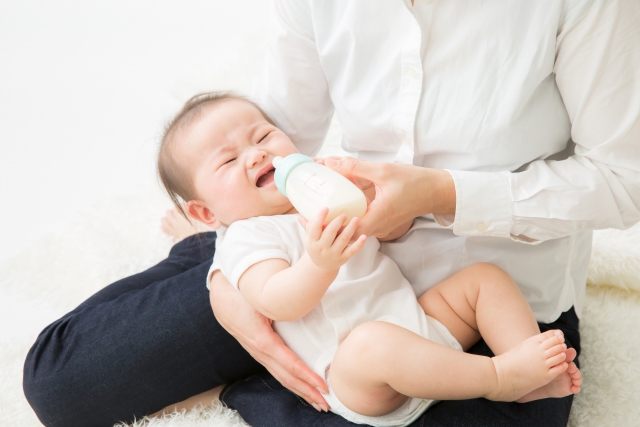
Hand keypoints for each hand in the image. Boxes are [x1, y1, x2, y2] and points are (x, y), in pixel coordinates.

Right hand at [209, 271, 329, 410]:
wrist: (221, 293)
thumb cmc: (244, 292)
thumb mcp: (263, 298)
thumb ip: (283, 305)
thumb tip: (304, 302)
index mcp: (263, 340)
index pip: (290, 365)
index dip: (308, 377)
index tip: (325, 387)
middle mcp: (259, 351)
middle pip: (287, 378)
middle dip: (307, 392)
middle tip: (327, 405)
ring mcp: (257, 352)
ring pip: (281, 376)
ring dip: (300, 390)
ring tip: (317, 401)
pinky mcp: (258, 350)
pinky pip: (276, 369)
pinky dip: (290, 380)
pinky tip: (300, 385)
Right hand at [305, 208, 366, 270]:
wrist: (321, 266)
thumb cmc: (316, 246)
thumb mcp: (310, 238)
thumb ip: (310, 225)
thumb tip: (303, 211)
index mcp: (313, 241)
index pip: (314, 228)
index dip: (320, 217)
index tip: (326, 208)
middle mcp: (322, 248)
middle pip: (330, 233)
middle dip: (337, 222)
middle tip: (344, 214)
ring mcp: (334, 254)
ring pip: (343, 240)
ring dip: (350, 229)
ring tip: (356, 219)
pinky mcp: (343, 258)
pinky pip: (352, 251)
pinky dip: (359, 244)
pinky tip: (364, 236)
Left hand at [322, 157, 455, 238]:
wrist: (435, 191)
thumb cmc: (413, 181)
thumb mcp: (383, 171)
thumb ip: (355, 168)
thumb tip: (330, 163)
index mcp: (375, 218)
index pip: (344, 230)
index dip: (326, 225)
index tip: (310, 215)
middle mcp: (376, 227)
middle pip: (345, 230)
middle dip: (326, 220)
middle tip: (307, 208)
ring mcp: (379, 226)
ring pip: (352, 225)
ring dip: (336, 216)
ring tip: (318, 204)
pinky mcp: (381, 221)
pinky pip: (360, 220)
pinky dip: (347, 212)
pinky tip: (338, 200)